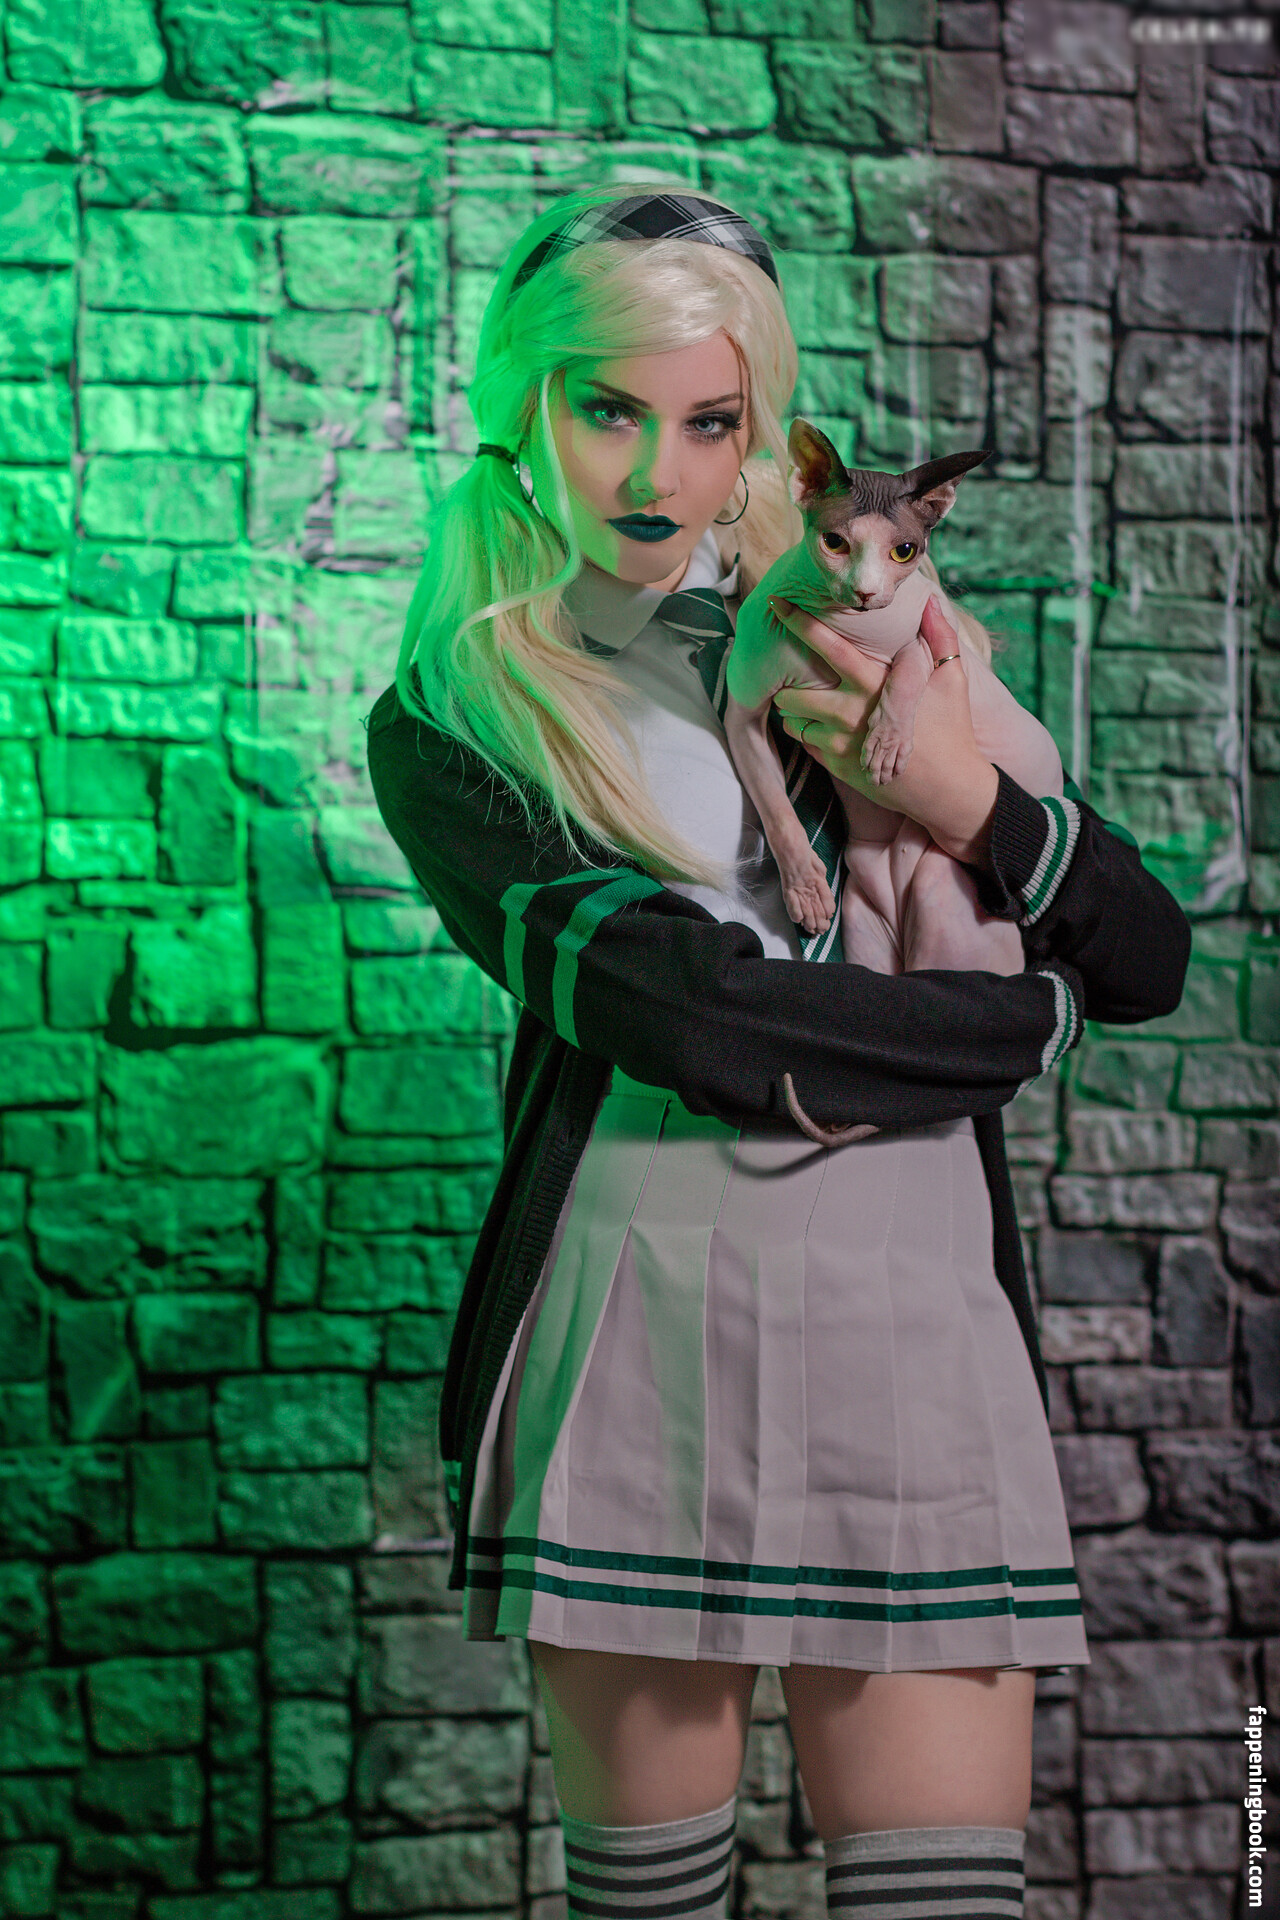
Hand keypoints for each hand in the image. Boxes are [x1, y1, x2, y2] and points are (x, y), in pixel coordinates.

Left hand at [770, 593, 1000, 868]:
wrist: (948, 788)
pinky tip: (831, 733)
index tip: (775, 603)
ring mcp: (841, 742)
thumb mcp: (951, 679)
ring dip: (797, 714)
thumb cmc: (951, 728)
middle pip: (793, 693)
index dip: (800, 623)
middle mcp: (851, 711)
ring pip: (794, 721)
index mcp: (875, 683)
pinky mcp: (837, 766)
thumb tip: (929, 601)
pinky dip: (811, 736)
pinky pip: (806, 744)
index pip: (830, 647)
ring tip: (813, 709)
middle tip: (795, 683)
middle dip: (787, 688)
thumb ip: (939, 637)